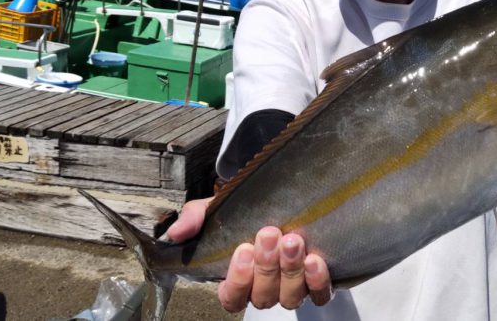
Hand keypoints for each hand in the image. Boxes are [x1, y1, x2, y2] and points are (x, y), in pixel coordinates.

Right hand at [165, 198, 332, 310]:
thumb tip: (176, 234)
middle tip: (269, 234)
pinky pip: (320, 295)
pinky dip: (318, 282)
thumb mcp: (215, 211)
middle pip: (263, 296)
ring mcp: (292, 288)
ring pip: (290, 297)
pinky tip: (315, 260)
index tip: (243, 250)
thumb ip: (195, 221)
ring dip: (291, 270)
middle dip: (266, 266)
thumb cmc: (243, 213)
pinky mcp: (318, 282)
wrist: (280, 199)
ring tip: (293, 241)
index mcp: (237, 280)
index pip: (232, 297)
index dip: (238, 280)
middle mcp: (265, 290)